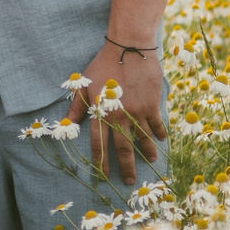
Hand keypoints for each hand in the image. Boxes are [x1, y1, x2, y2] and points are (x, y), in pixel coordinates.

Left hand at [69, 41, 165, 184]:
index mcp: (101, 113)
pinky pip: (156, 124)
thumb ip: (77, 106)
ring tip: (151, 162)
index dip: (100, 162)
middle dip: (126, 167)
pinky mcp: (151, 104)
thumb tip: (67, 122)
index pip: (99, 145)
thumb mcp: (84, 84)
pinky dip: (159, 132)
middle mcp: (119, 117)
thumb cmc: (103, 64)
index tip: (102, 176)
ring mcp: (137, 112)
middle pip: (122, 148)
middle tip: (130, 181)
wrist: (129, 49)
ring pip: (142, 139)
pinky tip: (161, 139)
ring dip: (146, 152)